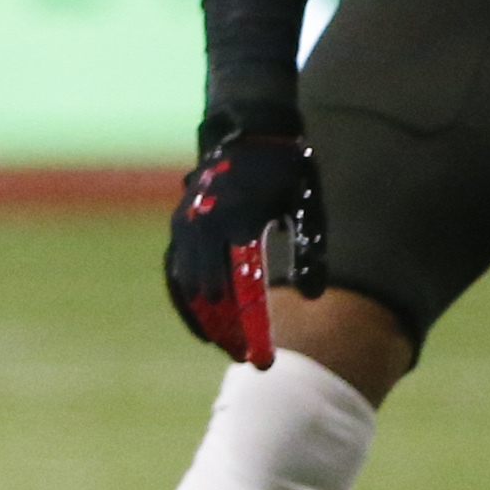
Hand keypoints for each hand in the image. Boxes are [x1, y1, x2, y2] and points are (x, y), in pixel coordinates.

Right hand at [164, 129, 327, 368]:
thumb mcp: (306, 207)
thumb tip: (314, 297)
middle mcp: (208, 226)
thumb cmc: (286, 172)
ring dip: (205, 319)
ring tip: (226, 345)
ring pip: (187, 286)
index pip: (244, 291)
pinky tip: (202, 323)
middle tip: (248, 359)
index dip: (252, 328)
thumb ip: (309, 251)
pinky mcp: (180, 227)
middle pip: (212, 296)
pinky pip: (174, 272)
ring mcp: (188, 226)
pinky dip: (185, 301)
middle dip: (228, 330)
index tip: (263, 358)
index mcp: (242, 223)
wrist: (248, 130)